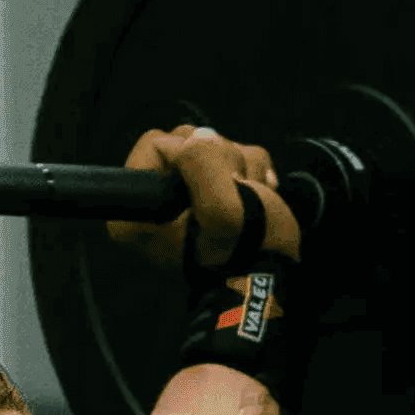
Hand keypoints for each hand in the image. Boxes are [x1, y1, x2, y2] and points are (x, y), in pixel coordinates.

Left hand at [114, 124, 298, 269]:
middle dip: (221, 159)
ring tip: (251, 197)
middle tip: (237, 189)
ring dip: (242, 165)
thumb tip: (201, 139)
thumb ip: (203, 163)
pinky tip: (256, 194)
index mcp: (140, 212)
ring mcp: (182, 198)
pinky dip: (250, 171)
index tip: (213, 183)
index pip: (156, 144)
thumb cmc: (247, 251)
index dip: (192, 155)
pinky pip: (230, 157)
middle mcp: (153, 203)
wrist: (274, 275)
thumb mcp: (223, 207)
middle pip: (183, 141)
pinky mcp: (208, 194)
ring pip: (212, 147)